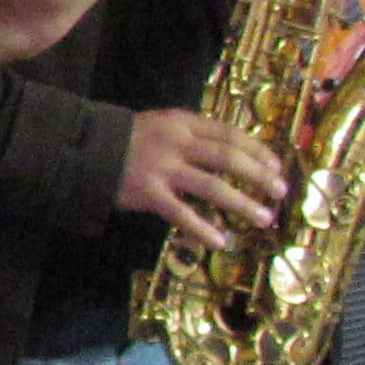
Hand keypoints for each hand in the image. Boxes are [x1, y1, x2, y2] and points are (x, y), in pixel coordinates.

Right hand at [119, 108, 285, 250]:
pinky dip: (203, 228)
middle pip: (228, 158)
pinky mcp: (149, 192)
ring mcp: (163, 168)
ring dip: (242, 203)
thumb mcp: (162, 125)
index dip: (258, 151)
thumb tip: (230, 153)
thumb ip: (192, 136)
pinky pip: (181, 213)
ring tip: (263, 217)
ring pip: (212, 186)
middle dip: (259, 176)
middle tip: (280, 192)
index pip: (230, 134)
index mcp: (183, 123)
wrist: (84, 149)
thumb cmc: (127, 140)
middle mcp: (177, 142)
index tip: (277, 166)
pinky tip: (221, 241)